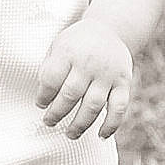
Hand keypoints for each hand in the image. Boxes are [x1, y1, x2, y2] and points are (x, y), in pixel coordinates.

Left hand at [34, 19, 132, 139]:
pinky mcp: (124, 82)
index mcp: (68, 52)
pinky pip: (119, 107)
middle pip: (70, 95)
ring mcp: (108, 74)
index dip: (43, 96)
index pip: (51, 79)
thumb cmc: (77, 44)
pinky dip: (111, 124)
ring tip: (70, 134)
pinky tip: (101, 136)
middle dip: (57, 113)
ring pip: (93, 105)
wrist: (110, 29)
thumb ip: (50, 69)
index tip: (40, 105)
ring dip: (80, 124)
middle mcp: (89, 63)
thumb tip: (43, 101)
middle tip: (49, 122)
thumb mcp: (58, 46)